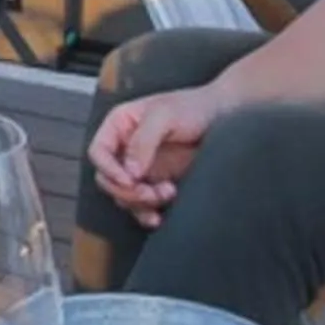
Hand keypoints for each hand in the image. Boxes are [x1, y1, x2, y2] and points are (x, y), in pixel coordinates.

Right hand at [87, 82, 233, 227]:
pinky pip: (143, 206)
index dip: (108, 169)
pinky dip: (147, 214)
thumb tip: (129, 173)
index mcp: (119, 126)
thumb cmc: (193, 107)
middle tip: (150, 193)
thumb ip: (143, 141)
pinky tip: (160, 218)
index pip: (99, 152)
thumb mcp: (164, 115)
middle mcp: (125, 149)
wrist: (225, 117)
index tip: (129, 180)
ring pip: (124, 196)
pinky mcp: (158, 183)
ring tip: (169, 192)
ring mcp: (142, 168)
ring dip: (141, 203)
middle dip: (127, 191)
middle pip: (108, 179)